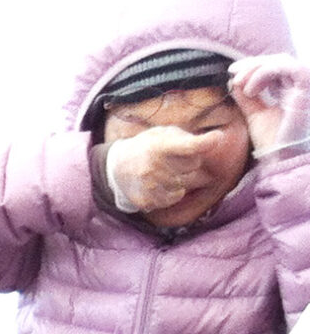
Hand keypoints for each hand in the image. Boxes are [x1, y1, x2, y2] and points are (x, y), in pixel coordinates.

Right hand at [105, 125, 225, 213]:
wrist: (116, 167)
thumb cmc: (148, 147)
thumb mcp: (163, 133)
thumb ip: (187, 137)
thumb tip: (216, 140)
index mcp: (159, 146)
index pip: (190, 146)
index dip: (206, 142)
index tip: (217, 137)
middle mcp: (154, 166)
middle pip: (193, 165)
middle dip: (188, 161)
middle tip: (173, 158)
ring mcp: (149, 185)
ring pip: (185, 184)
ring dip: (180, 178)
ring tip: (164, 172)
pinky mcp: (146, 200)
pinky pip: (174, 198)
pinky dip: (172, 193)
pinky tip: (160, 185)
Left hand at [233, 53, 309, 157]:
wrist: (283, 157)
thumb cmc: (273, 141)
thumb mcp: (256, 114)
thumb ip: (247, 98)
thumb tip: (233, 81)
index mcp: (293, 90)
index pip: (276, 68)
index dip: (254, 66)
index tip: (232, 72)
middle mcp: (302, 85)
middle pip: (279, 61)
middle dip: (253, 64)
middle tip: (232, 72)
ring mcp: (307, 83)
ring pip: (281, 61)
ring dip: (255, 69)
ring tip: (239, 84)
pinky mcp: (307, 83)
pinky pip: (285, 67)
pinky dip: (264, 73)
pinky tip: (250, 90)